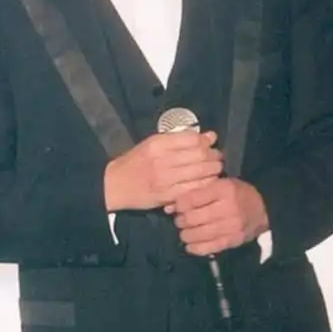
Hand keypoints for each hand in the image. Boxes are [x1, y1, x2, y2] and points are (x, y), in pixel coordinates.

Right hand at [104, 130, 223, 212]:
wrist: (115, 185)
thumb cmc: (134, 161)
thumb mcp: (152, 143)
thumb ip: (181, 139)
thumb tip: (210, 135)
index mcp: (158, 144)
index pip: (193, 139)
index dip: (207, 141)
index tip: (211, 144)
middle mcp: (162, 160)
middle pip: (200, 155)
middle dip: (214, 156)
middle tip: (218, 157)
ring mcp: (165, 179)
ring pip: (200, 172)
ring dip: (213, 170)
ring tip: (215, 168)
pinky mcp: (167, 196)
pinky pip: (194, 189)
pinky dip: (205, 184)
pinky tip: (207, 182)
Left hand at [168, 177, 268, 255]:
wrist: (264, 208)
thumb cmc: (237, 193)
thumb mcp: (219, 184)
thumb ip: (196, 193)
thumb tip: (170, 207)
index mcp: (223, 189)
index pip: (192, 199)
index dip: (180, 205)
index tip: (178, 207)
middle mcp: (228, 207)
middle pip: (193, 218)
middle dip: (181, 220)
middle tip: (180, 221)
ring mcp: (231, 226)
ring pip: (199, 234)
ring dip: (186, 235)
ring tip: (185, 232)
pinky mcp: (233, 241)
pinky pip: (210, 247)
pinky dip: (196, 248)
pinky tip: (190, 245)